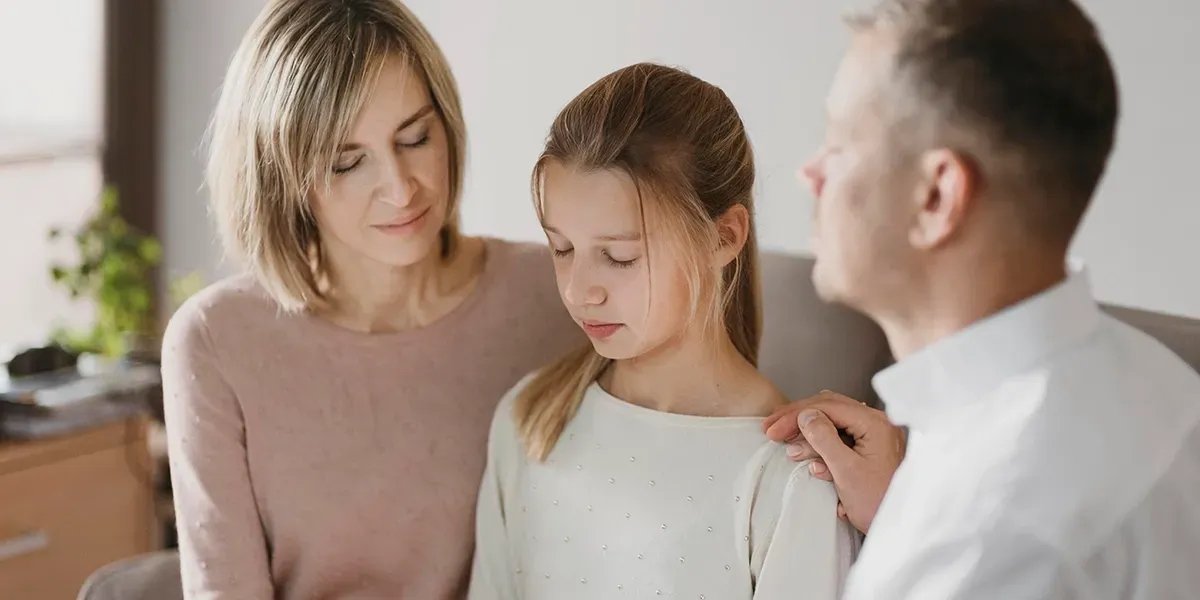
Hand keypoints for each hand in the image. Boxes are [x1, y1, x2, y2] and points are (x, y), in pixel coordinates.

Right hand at [762, 390, 905, 533]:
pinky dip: (822, 445)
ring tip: (790, 449)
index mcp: (875, 424)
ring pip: (833, 423)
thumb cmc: (879, 504)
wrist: (900, 529)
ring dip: (809, 434)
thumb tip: (806, 415)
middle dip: (799, 420)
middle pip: (829, 409)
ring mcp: (875, 436)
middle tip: (773, 430)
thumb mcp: (846, 471)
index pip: (828, 407)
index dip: (796, 415)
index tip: (774, 430)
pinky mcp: (870, 449)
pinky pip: (841, 438)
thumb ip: (824, 439)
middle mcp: (877, 424)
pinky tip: (811, 460)